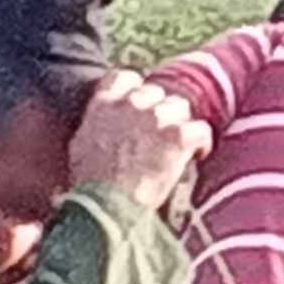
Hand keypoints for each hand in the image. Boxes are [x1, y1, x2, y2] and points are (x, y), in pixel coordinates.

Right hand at [69, 71, 210, 210]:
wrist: (107, 206)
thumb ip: (95, 123)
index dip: (136, 89)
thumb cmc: (89, 185)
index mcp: (104, 103)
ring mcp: (157, 118)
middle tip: (159, 135)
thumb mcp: (80, 145)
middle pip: (157, 93)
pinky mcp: (178, 136)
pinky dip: (202, 142)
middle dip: (159, 112)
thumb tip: (101, 122)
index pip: (125, 77)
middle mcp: (132, 103)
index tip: (140, 105)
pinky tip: (198, 155)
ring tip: (178, 146)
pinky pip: (201, 129)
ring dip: (180, 124)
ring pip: (181, 107)